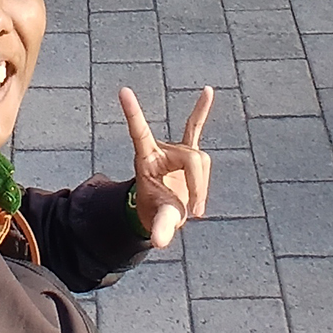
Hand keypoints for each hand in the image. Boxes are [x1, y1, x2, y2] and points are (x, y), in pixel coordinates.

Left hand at [119, 85, 212, 248]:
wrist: (160, 211)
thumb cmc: (156, 211)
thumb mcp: (158, 219)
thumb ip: (159, 227)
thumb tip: (160, 242)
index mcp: (146, 158)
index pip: (140, 132)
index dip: (133, 114)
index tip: (123, 91)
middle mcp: (160, 149)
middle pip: (191, 157)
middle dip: (199, 186)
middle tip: (197, 213)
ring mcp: (175, 149)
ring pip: (202, 160)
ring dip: (203, 186)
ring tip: (197, 209)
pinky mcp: (189, 152)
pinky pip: (196, 127)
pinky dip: (202, 110)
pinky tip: (208, 90)